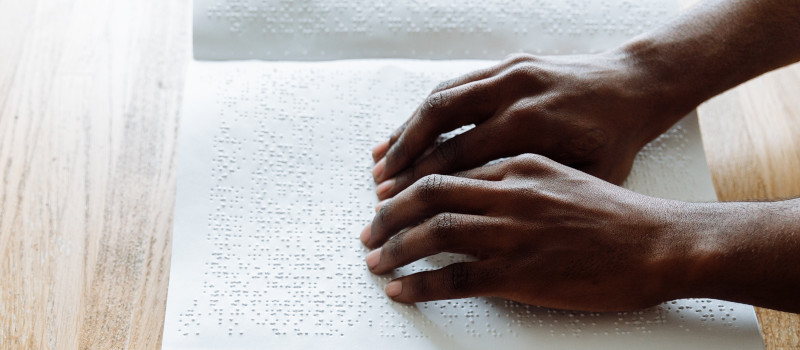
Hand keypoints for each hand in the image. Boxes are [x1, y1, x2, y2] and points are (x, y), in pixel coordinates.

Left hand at [361, 154, 701, 310]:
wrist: (659, 243)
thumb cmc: (614, 215)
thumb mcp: (562, 178)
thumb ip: (516, 180)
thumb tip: (475, 192)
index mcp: (519, 165)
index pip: (446, 166)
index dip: (408, 183)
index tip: (386, 197)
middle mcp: (510, 193)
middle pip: (430, 193)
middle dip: (389, 213)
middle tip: (369, 231)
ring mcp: (514, 233)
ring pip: (435, 233)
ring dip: (396, 248)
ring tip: (375, 261)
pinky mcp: (521, 274)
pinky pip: (455, 278)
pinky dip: (421, 284)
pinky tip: (401, 290)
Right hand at [371, 52, 692, 199]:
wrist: (636, 85)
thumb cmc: (615, 141)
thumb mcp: (586, 176)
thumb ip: (533, 192)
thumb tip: (483, 221)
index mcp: (533, 125)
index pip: (460, 158)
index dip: (422, 186)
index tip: (397, 209)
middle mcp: (514, 92)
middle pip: (440, 123)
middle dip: (402, 158)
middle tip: (377, 190)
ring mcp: (509, 72)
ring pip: (441, 99)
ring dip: (406, 131)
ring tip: (379, 162)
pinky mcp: (507, 63)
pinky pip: (456, 85)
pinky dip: (427, 111)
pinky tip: (409, 131)